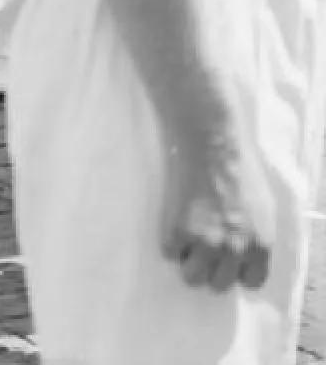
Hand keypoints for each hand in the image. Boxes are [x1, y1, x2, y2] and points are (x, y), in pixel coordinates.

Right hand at [161, 125, 274, 293]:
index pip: (251, 281)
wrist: (212, 150)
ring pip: (192, 276)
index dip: (238, 270)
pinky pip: (169, 252)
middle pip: (219, 283)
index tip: (228, 259)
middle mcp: (234, 251)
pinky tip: (175, 223)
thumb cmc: (241, 172)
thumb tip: (244, 253)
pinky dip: (170, 241)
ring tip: (187, 243)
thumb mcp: (264, 210)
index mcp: (259, 247)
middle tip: (204, 249)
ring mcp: (204, 244)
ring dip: (188, 262)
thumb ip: (256, 238)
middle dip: (211, 268)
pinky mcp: (178, 232)